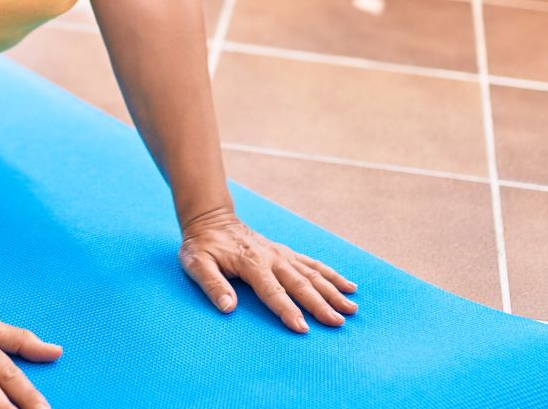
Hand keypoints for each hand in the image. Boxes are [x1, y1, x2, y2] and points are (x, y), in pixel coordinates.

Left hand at [178, 208, 357, 331]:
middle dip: (320, 304)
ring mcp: (281, 254)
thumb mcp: (196, 263)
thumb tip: (228, 307)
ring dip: (332, 291)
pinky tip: (348, 286)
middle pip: (300, 284)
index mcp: (251, 262)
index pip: (272, 291)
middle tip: (338, 322)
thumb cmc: (201, 246)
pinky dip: (331, 275)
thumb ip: (212, 284)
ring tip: (351, 308)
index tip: (303, 328)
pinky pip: (312, 264)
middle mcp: (272, 257)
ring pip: (312, 274)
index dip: (287, 310)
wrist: (210, 219)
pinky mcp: (285, 253)